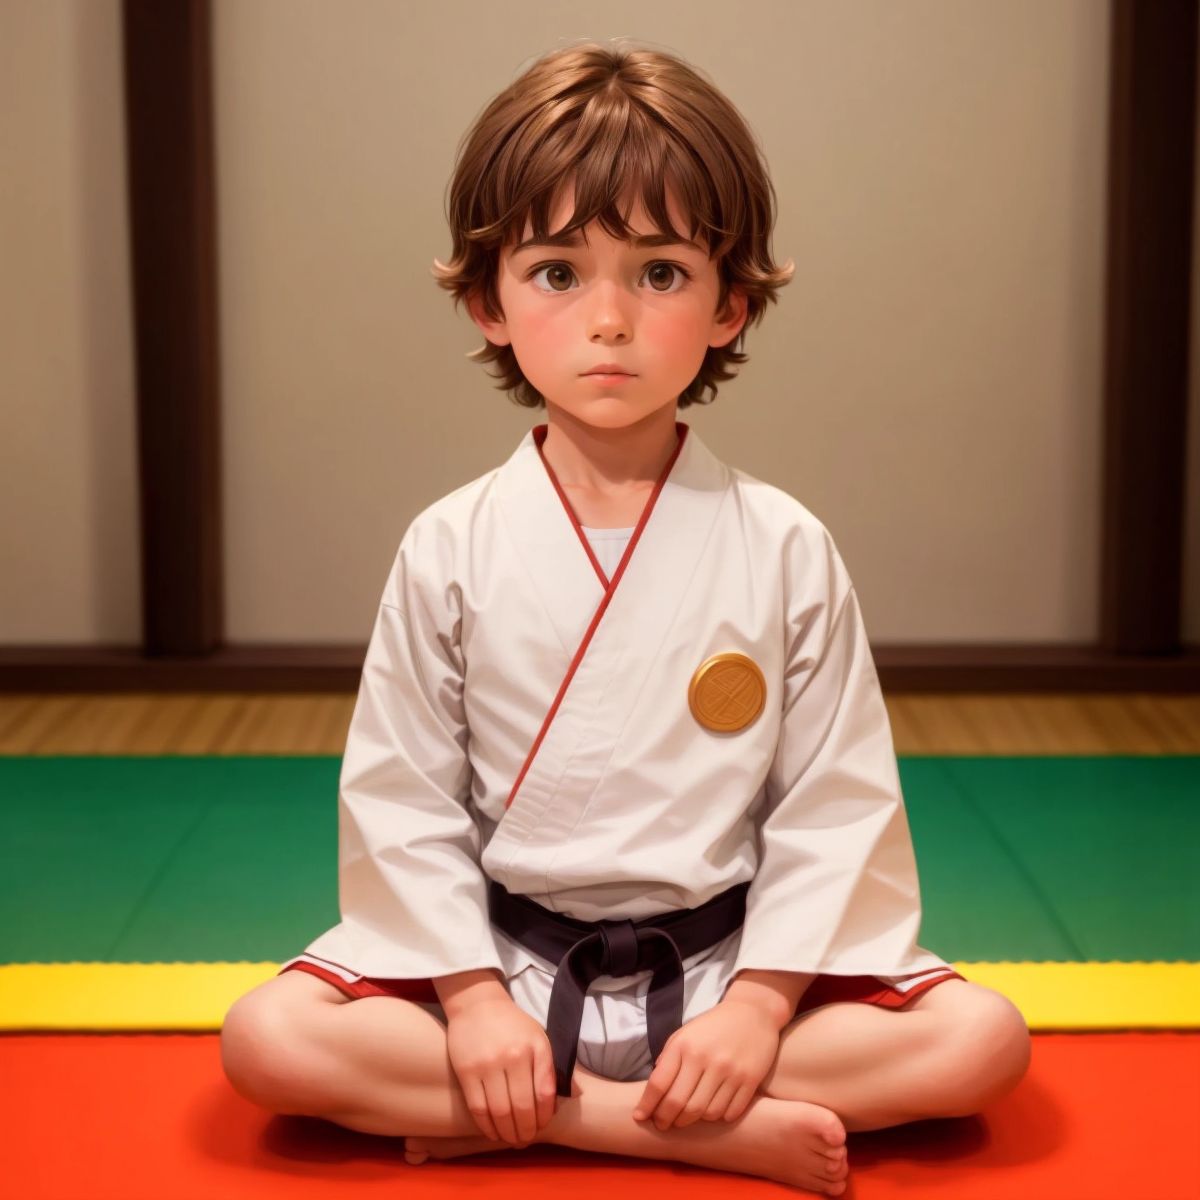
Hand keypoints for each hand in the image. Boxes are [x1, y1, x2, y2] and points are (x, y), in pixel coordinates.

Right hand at [444, 996, 558, 1145]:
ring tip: (511, 1139)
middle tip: (525, 1140)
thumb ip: (552, 1067)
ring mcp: (487, 1065)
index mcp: (534, 1047)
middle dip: (526, 1131)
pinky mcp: (466, 1072)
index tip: (542, 1126)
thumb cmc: (512, 1025)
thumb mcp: (539, 1038)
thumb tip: (574, 1095)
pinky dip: (486, 1127)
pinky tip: (493, 1132)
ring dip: (507, 1133)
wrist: (477, 1004)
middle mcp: (512, 1056)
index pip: (544, 1093)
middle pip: (522, 1107)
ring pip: (499, 1112)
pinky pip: (478, 1108)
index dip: (544, 1116)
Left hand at [631, 1000, 779, 1129]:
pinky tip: (712, 1111)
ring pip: (705, 1113)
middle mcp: (706, 1059)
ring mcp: (730, 1071)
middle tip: (663, 1125)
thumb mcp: (684, 1034)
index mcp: (685, 1045)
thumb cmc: (713, 1026)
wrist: (753, 1014)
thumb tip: (653, 1091)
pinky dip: (718, 1118)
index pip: (659, 1083)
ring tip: (687, 1117)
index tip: (639, 1117)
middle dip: (666, 1120)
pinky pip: (729, 1113)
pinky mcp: (750, 1080)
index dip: (647, 1105)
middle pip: (680, 1104)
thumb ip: (668, 1059)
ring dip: (693, 1121)